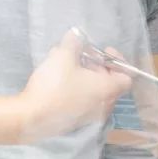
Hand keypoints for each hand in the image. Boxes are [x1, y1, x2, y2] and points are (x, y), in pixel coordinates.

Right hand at [17, 29, 131, 141]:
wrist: (31, 117)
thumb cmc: (54, 85)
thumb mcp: (63, 55)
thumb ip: (73, 42)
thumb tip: (76, 34)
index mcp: (108, 90)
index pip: (127, 77)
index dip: (118, 61)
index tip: (104, 52)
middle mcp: (105, 106)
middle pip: (111, 83)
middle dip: (98, 66)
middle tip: (83, 56)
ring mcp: (91, 118)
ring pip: (96, 93)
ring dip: (87, 78)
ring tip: (68, 66)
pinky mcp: (77, 124)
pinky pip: (85, 103)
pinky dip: (79, 91)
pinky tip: (61, 82)